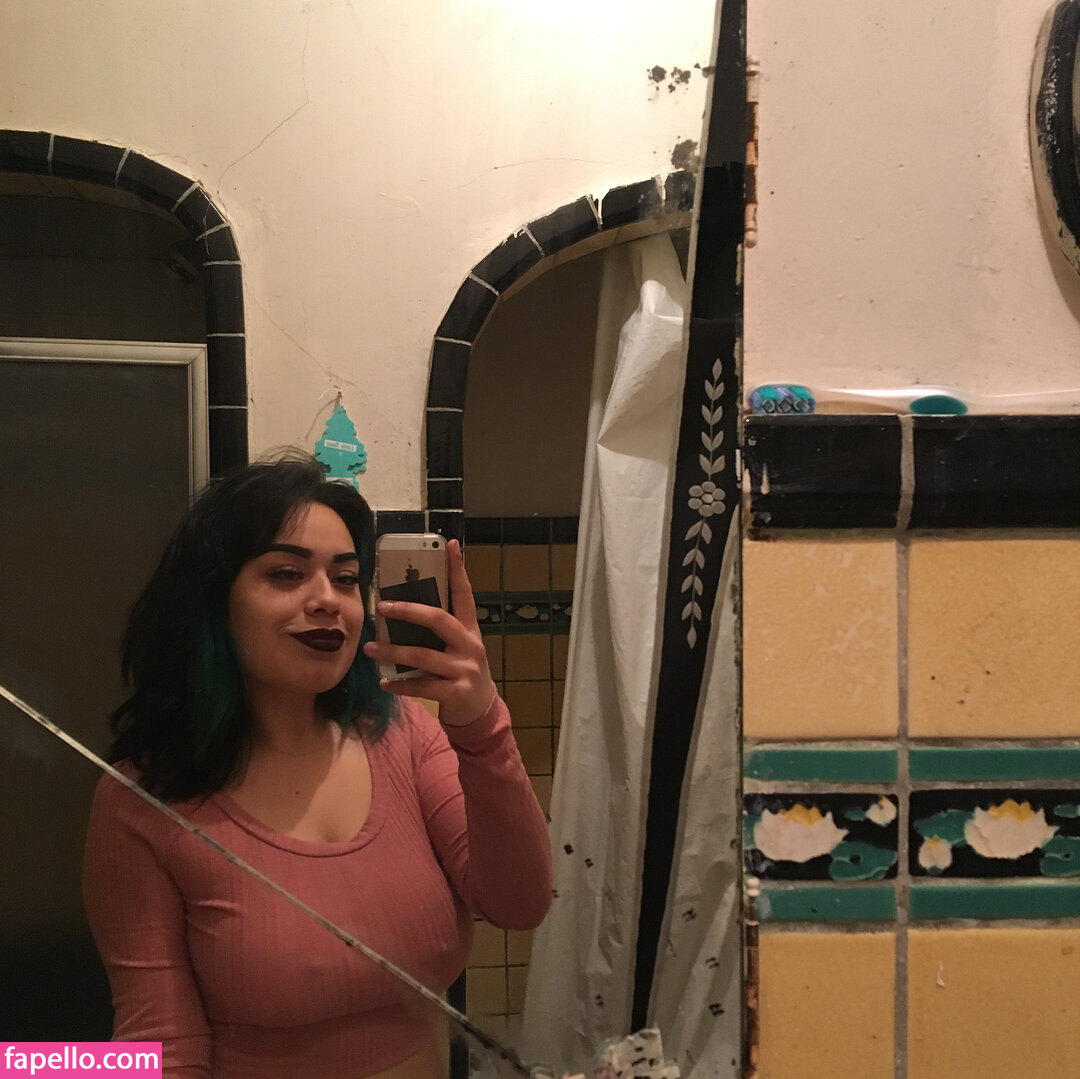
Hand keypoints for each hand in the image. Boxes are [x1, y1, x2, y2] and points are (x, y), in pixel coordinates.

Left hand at [362, 539, 495, 726]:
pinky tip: (384, 682)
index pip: (464, 593)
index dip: (457, 568)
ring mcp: (464, 669)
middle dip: (408, 611)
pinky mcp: (455, 692)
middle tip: (382, 607)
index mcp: (469, 628)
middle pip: (438, 619)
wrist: (480, 709)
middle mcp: (469, 645)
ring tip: (370, 649)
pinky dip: (399, 684)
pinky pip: (421, 686)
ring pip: (422, 656)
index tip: (448, 544)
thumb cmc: (461, 670)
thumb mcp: (457, 646)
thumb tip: (402, 607)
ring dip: (393, 652)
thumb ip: (439, 630)